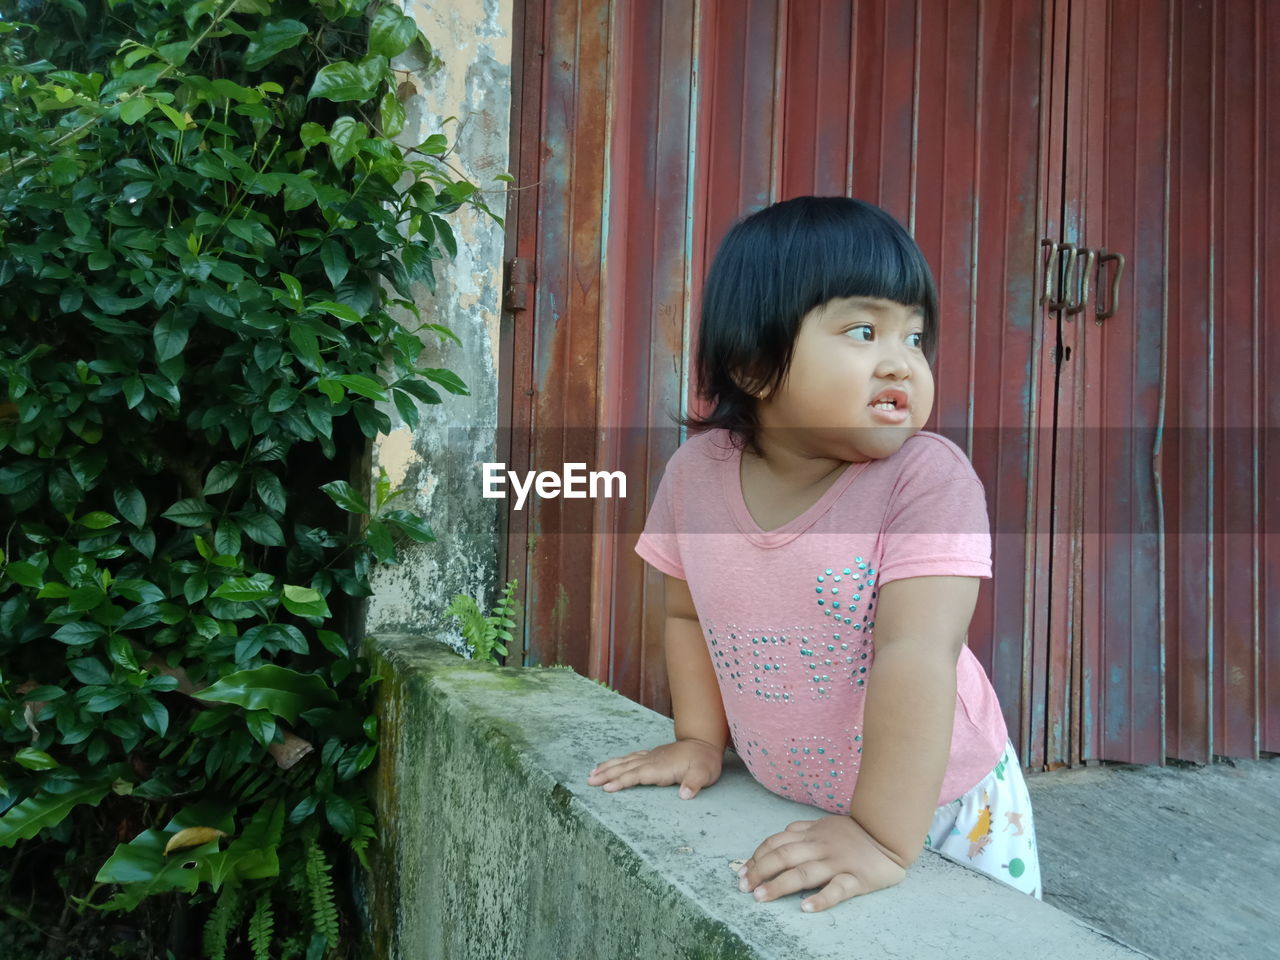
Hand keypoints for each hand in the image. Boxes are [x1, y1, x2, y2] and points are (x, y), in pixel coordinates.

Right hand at [586, 738, 723, 798]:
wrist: (705, 743)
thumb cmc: (705, 761)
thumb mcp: (704, 774)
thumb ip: (694, 783)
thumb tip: (685, 795)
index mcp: (661, 767)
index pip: (637, 775)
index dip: (622, 781)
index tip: (607, 787)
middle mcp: (652, 760)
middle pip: (625, 768)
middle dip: (606, 774)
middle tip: (589, 781)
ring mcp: (650, 757)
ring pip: (624, 762)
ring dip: (607, 767)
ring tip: (591, 774)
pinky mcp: (651, 756)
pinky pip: (629, 758)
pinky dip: (617, 762)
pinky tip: (609, 765)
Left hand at [737, 815, 907, 912]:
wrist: (890, 834)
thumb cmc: (856, 833)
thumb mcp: (826, 824)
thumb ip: (803, 830)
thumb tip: (780, 836)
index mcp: (812, 834)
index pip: (777, 843)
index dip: (757, 857)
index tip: (742, 872)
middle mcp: (821, 847)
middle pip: (784, 857)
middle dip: (760, 871)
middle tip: (744, 887)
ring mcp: (838, 862)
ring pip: (805, 873)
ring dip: (780, 884)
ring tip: (761, 897)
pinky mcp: (857, 879)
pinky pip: (838, 889)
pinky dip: (821, 898)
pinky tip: (806, 908)